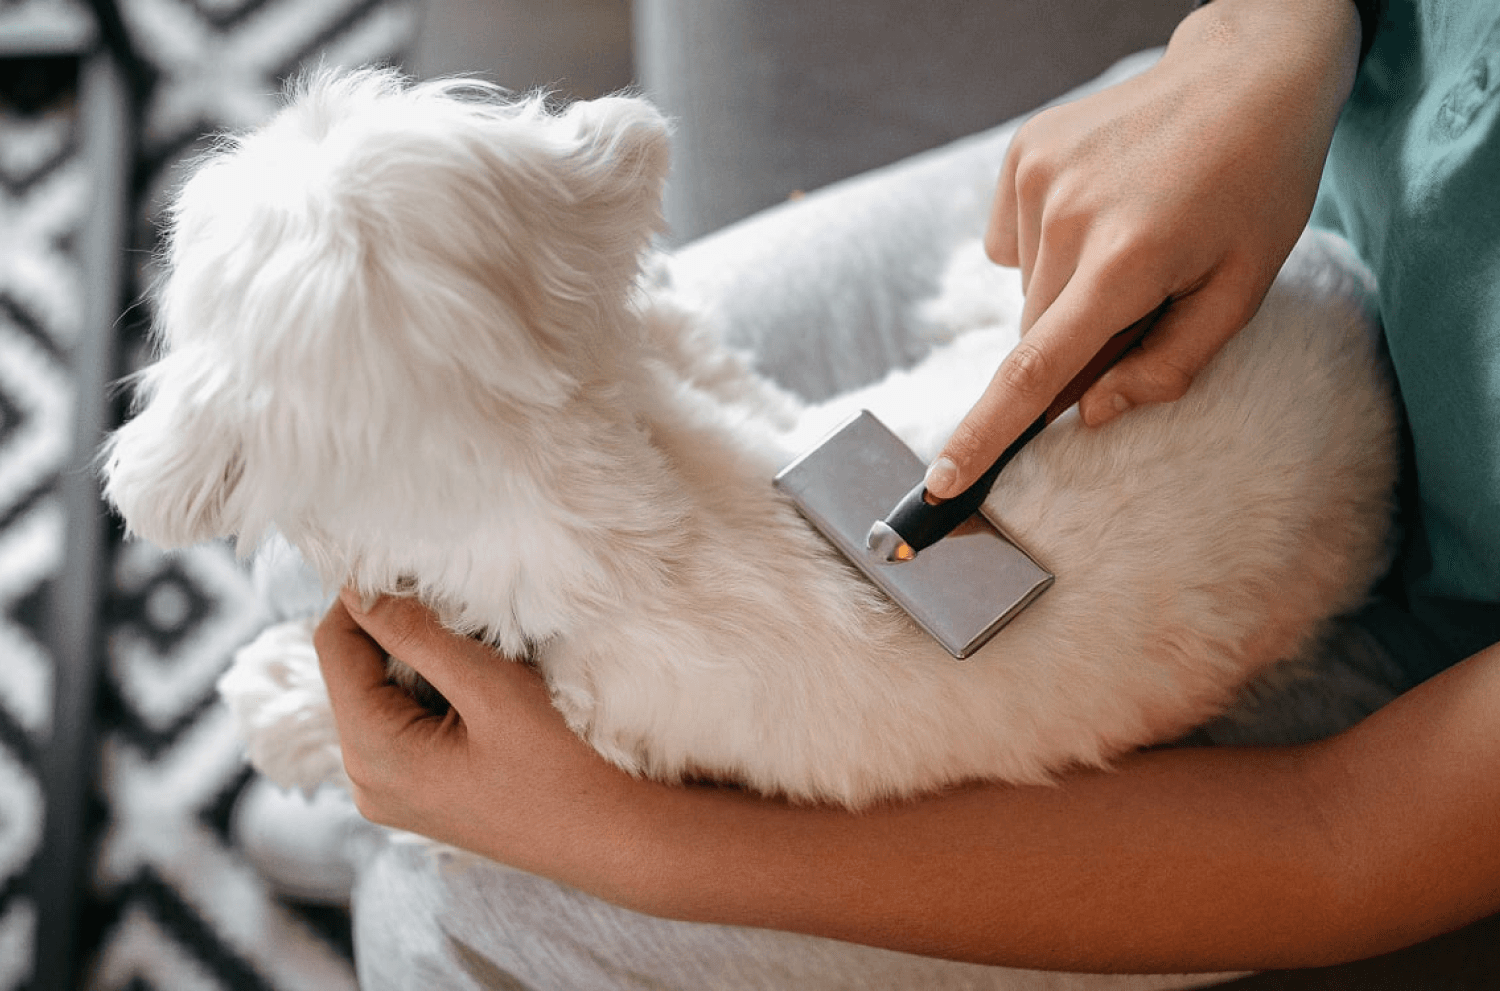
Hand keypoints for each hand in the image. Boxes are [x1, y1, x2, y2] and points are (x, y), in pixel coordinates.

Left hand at [313, 592, 638, 876]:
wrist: (609, 837)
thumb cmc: (560, 764)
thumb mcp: (489, 687)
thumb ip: (418, 634)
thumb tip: (361, 588)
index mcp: (373, 753)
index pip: (335, 646)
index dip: (365, 597)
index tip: (415, 567)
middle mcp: (366, 780)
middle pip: (354, 670)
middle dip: (398, 631)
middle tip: (462, 612)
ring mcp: (389, 792)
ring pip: (380, 693)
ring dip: (421, 660)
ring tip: (481, 656)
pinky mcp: (416, 794)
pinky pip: (403, 722)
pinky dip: (433, 691)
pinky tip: (481, 693)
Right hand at [925, 0, 1361, 497]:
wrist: (1246, 72)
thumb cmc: (1256, 187)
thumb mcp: (1242, 288)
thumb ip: (1168, 364)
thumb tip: (1092, 411)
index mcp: (1127, 260)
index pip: (1036, 369)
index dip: (985, 435)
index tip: (940, 484)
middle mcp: (1067, 219)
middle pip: (1037, 334)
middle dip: (1076, 342)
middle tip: (1142, 299)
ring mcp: (1036, 178)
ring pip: (1027, 289)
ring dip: (1066, 289)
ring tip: (1130, 233)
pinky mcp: (1020, 154)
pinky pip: (1013, 241)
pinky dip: (1047, 244)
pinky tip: (1099, 205)